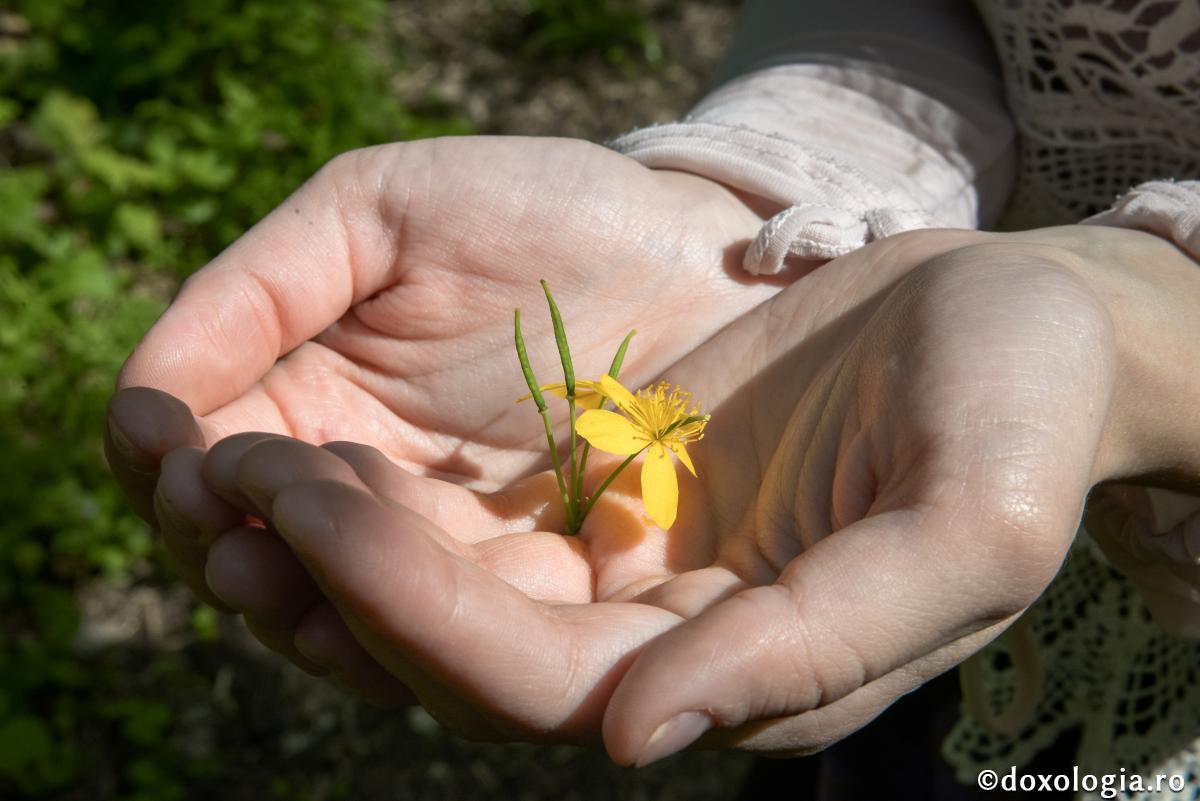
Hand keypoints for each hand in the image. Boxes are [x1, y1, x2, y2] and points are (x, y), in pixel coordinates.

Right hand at [106, 136, 785, 609]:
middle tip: (216, 522)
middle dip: (215, 539)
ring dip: (287, 596)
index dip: (164, 456)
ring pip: (333, 603)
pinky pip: (442, 626)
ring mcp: (445, 541)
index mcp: (318, 394)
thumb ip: (262, 287)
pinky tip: (361, 611)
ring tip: (265, 567)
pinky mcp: (529, 584)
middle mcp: (366, 483)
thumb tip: (142, 391)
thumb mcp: (384, 211)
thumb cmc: (545, 211)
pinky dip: (388, 626)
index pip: (201, 451)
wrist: (697, 256)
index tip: (164, 442)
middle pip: (251, 546)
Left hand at [176, 224, 1199, 759]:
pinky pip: (479, 522)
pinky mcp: (622, 498)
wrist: (1022, 332)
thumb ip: (812, 649)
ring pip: (452, 596)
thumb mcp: (963, 530)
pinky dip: (390, 495)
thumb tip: (629, 747)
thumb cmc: (1020, 417)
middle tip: (227, 466)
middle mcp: (674, 647)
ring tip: (234, 454)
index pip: (537, 684)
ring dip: (338, 540)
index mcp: (746, 673)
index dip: (409, 607)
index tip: (305, 504)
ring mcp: (640, 574)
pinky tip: (321, 440)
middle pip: (464, 651)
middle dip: (339, 569)